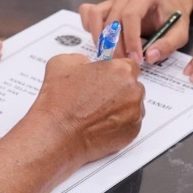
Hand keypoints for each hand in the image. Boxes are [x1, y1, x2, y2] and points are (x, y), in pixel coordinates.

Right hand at [29, 53, 145, 163]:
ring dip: (120, 107)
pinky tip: (100, 124)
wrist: (57, 133)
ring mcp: (135, 112)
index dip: (115, 72)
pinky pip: (131, 123)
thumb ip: (82, 59)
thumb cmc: (60, 102)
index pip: (129, 65)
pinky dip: (120, 123)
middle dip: (119, 90)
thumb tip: (86, 64)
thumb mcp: (63, 63)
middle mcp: (132, 90)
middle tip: (98, 97)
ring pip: (132, 105)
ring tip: (97, 112)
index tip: (107, 78)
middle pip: (132, 85)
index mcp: (120, 70)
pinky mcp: (133, 132)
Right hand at [79, 0, 192, 63]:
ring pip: (96, 15)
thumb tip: (150, 57)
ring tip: (109, 56)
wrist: (166, 5)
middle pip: (113, 19)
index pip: (131, 15)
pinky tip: (100, 42)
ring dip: (99, 38)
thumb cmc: (172, 19)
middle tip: (122, 63)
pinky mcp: (103, 5)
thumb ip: (168, 44)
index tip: (136, 59)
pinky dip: (88, 28)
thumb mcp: (179, 33)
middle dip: (115, 45)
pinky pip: (87, 12)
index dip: (131, 39)